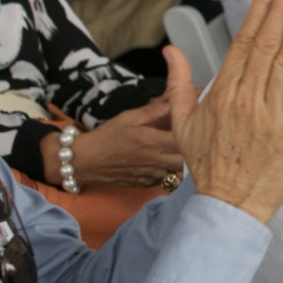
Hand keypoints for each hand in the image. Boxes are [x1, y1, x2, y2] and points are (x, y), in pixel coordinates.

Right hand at [50, 98, 183, 188]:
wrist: (86, 161)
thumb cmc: (106, 136)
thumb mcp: (128, 117)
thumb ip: (154, 110)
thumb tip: (173, 98)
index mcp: (151, 141)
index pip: (183, 140)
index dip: (193, 133)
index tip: (196, 126)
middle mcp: (155, 160)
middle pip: (186, 159)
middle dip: (193, 150)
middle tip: (193, 140)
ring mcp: (151, 175)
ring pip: (180, 173)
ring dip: (184, 163)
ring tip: (183, 152)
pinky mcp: (147, 184)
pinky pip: (167, 180)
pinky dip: (171, 172)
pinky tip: (166, 162)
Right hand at [166, 0, 282, 223]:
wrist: (227, 205)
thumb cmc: (208, 165)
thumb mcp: (183, 124)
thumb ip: (179, 83)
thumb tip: (169, 49)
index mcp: (220, 93)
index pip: (241, 43)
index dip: (257, 13)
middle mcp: (242, 98)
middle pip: (263, 46)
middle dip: (279, 12)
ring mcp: (266, 115)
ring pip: (282, 65)